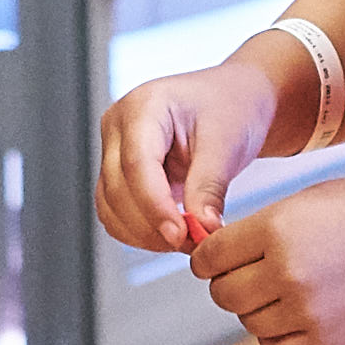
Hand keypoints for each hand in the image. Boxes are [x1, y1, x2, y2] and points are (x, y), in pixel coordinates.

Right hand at [95, 53, 283, 257]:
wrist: (234, 100)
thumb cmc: (232, 108)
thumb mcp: (227, 143)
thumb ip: (209, 187)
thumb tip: (201, 230)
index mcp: (144, 105)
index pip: (136, 162)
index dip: (155, 205)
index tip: (180, 234)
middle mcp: (119, 125)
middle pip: (118, 188)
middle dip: (152, 225)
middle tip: (193, 243)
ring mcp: (114, 149)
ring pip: (110, 206)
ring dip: (145, 234)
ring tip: (188, 240)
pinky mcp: (118, 174)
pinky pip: (115, 213)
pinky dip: (140, 232)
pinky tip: (173, 235)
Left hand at [198, 172, 344, 344]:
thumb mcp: (307, 201)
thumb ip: (260, 227)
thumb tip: (216, 255)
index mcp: (277, 228)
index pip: (209, 257)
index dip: (208, 257)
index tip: (217, 257)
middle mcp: (286, 271)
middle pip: (223, 294)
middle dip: (230, 282)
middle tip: (252, 273)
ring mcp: (306, 310)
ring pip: (247, 322)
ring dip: (256, 308)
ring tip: (284, 291)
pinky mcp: (327, 340)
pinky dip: (275, 338)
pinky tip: (291, 318)